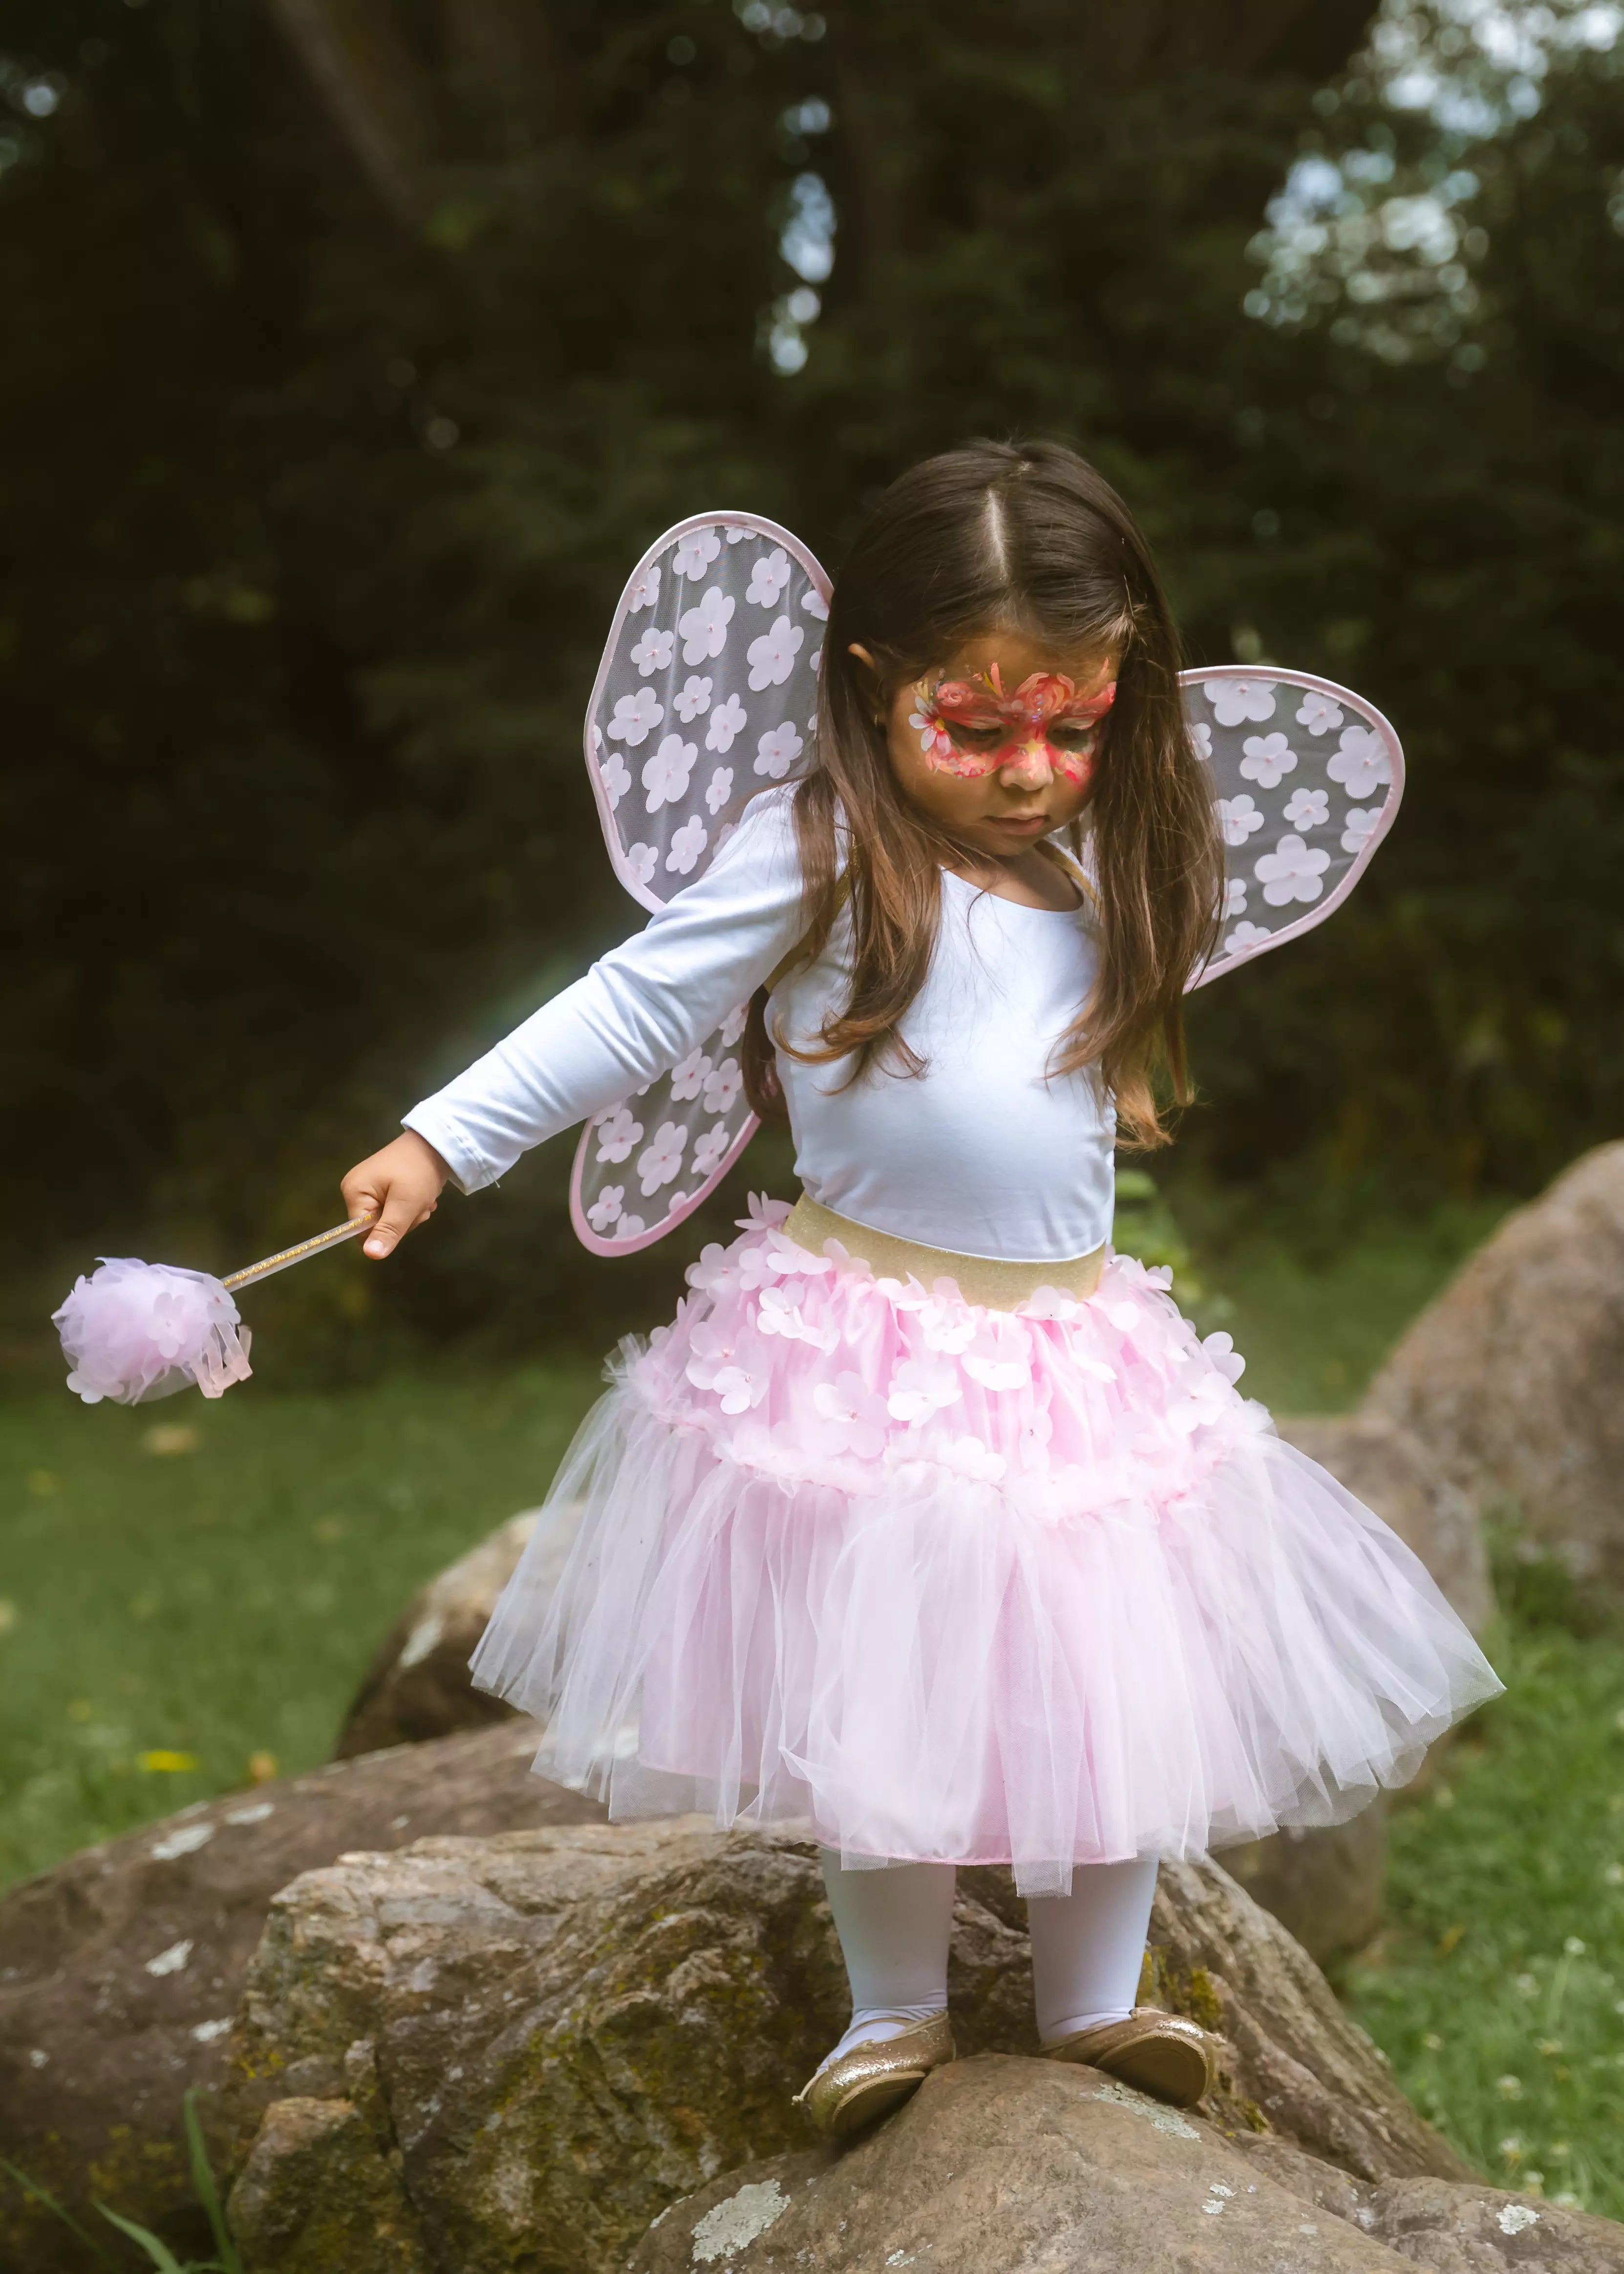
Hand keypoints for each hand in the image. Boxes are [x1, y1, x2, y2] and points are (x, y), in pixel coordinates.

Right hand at [341, 1131, 451, 1258]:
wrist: (437, 1144)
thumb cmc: (419, 1171)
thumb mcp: (406, 1204)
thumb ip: (388, 1230)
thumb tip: (371, 1255)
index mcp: (354, 1191)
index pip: (361, 1232)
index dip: (385, 1231)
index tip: (405, 1217)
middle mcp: (355, 1190)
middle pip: (375, 1227)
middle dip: (402, 1221)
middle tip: (418, 1206)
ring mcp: (369, 1188)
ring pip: (388, 1221)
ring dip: (410, 1215)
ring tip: (422, 1198)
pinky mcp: (383, 1188)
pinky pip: (394, 1210)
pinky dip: (411, 1207)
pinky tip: (421, 1196)